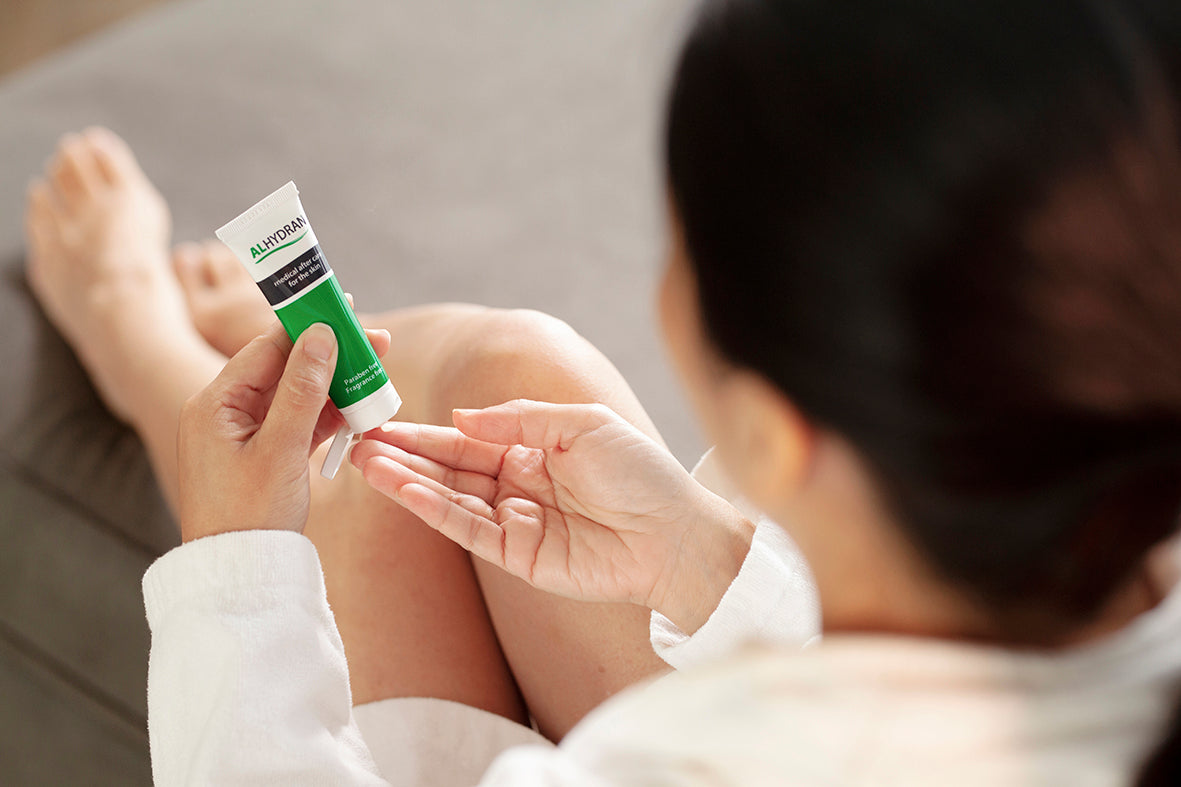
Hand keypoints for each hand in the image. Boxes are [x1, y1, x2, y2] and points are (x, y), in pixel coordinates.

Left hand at [177, 321, 389, 542]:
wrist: (237, 576)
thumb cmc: (248, 515)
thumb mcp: (280, 449)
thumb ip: (302, 390)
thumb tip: (321, 335)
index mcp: (215, 403)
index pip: (268, 348)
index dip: (309, 326)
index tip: (347, 308)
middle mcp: (225, 411)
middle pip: (286, 367)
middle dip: (332, 355)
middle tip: (378, 342)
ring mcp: (245, 433)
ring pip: (298, 395)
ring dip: (336, 387)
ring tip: (378, 376)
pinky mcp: (264, 454)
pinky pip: (300, 422)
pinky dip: (329, 417)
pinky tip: (362, 409)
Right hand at [350, 400, 753, 632]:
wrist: (677, 535)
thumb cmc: (642, 473)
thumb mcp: (583, 425)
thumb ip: (520, 420)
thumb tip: (461, 417)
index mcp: (537, 452)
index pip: (469, 440)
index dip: (427, 433)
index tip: (383, 423)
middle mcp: (521, 486)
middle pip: (450, 469)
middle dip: (404, 457)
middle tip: (355, 444)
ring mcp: (518, 522)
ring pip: (451, 499)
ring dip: (407, 482)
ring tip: (364, 463)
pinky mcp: (519, 556)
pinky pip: (469, 529)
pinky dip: (435, 510)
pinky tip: (404, 490)